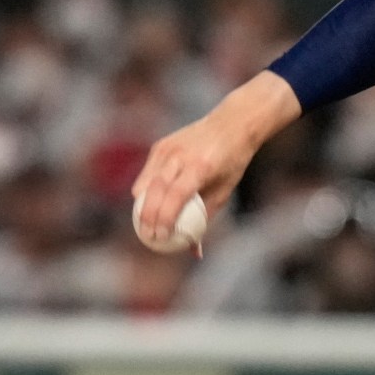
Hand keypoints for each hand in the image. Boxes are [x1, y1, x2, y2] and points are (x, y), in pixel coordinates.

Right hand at [129, 71, 301, 251]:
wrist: (230, 124)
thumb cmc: (231, 163)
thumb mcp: (224, 191)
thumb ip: (205, 218)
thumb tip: (193, 250)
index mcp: (200, 167)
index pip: (177, 196)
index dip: (166, 218)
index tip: (161, 238)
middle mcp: (181, 156)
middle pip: (156, 190)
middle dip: (147, 217)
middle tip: (147, 236)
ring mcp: (168, 148)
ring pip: (147, 182)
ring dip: (143, 205)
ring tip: (144, 225)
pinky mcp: (161, 145)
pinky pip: (148, 173)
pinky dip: (146, 190)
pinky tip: (148, 206)